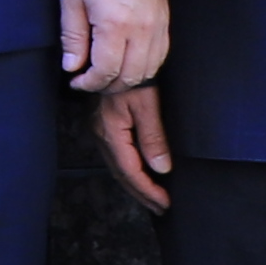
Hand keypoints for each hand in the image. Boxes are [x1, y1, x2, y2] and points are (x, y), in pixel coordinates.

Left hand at [58, 0, 172, 95]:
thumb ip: (72, 38)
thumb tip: (72, 67)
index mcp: (115, 24)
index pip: (106, 71)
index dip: (88, 83)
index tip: (76, 81)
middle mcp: (142, 29)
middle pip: (130, 77)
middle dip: (107, 86)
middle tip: (89, 81)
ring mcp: (157, 27)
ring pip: (148, 71)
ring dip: (127, 79)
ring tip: (106, 74)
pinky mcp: (165, 22)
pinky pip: (160, 57)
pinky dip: (144, 67)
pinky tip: (126, 62)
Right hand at [96, 83, 174, 211]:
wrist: (116, 57)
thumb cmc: (133, 77)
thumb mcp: (147, 105)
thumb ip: (153, 138)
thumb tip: (161, 168)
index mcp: (111, 132)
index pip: (130, 171)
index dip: (148, 189)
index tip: (165, 202)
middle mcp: (101, 134)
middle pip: (121, 174)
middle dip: (142, 193)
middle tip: (161, 207)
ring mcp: (100, 130)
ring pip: (117, 167)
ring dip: (135, 185)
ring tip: (153, 198)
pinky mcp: (104, 126)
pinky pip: (116, 157)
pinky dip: (129, 171)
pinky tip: (139, 174)